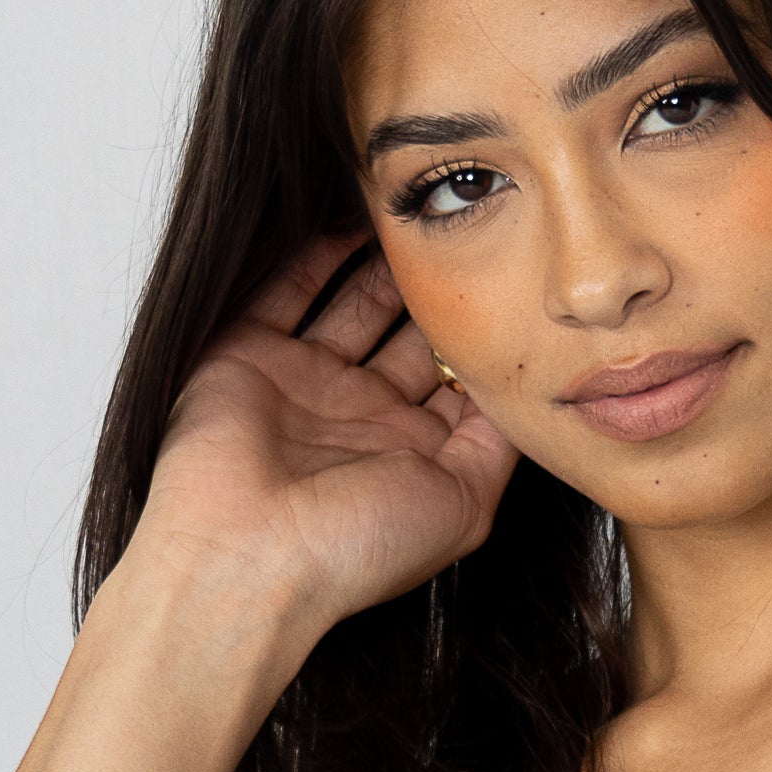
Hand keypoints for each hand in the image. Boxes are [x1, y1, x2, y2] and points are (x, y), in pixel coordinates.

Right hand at [126, 231, 519, 663]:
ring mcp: (304, 383)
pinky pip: (288, 287)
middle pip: (409, 337)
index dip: (484, 344)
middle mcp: (360, 417)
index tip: (517, 294)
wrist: (248, 554)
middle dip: (438, 296)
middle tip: (469, 243)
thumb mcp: (465, 503)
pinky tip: (351, 216)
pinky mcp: (250, 353)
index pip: (457, 384)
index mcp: (410, 455)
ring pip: (355, 304)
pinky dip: (316, 251)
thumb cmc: (358, 545)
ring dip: (384, 265)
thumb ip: (498, 442)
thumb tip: (523, 388)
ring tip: (418, 221)